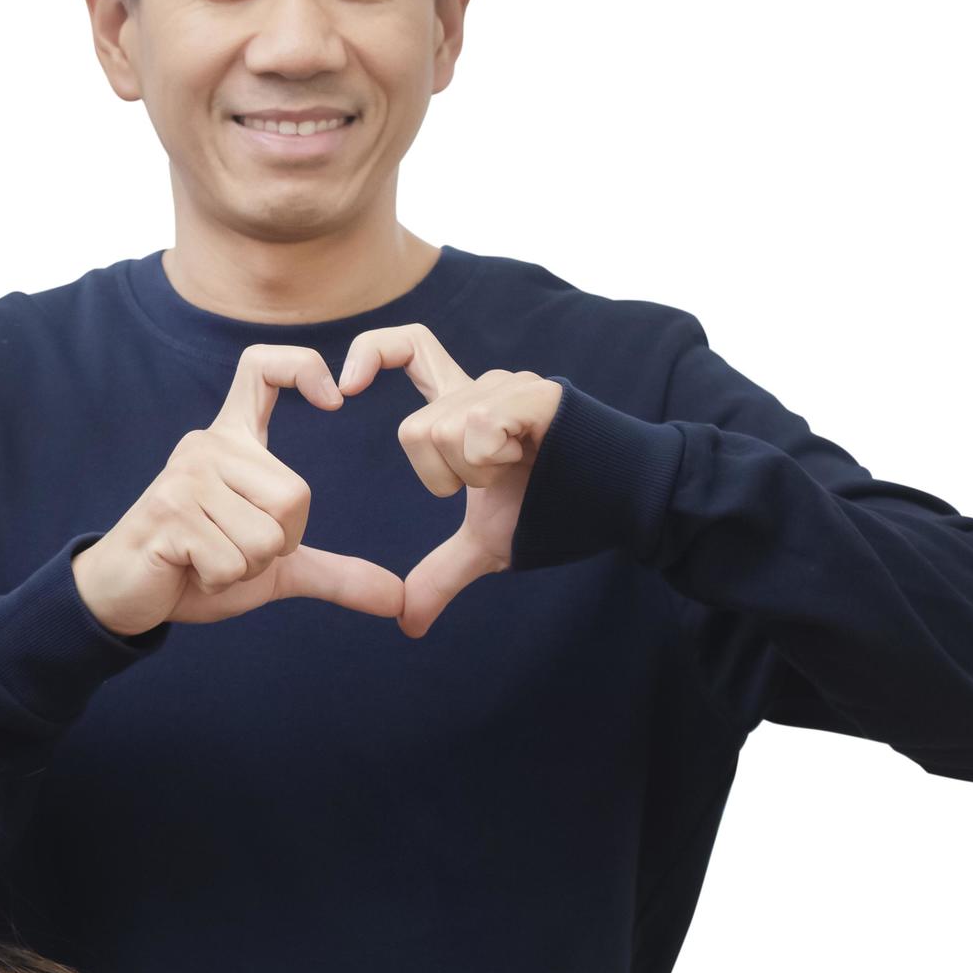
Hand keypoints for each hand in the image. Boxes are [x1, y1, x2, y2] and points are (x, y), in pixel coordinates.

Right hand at [71, 345, 406, 638]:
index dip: (304, 368)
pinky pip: (233, 560)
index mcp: (231, 441)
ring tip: (207, 558)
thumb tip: (397, 599)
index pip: (263, 368)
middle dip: (277, 545)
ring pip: (266, 536)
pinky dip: (219, 581)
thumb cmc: (195, 569)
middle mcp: (207, 446)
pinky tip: (190, 569)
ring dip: (245, 567)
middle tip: (231, 547)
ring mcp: (184, 477)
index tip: (335, 401)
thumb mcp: (272, 567)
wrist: (124, 596)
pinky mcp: (169, 514)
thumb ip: (333, 573)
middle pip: (295, 496)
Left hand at [337, 324, 563, 638]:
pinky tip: (529, 458)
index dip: (372, 352)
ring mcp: (510, 386)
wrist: (627, 505)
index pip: (411, 348)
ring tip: (520, 468)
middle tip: (497, 481)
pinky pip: (476, 429)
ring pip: (442, 432)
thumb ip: (442, 574)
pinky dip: (493, 461)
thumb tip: (408, 625)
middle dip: (445, 479)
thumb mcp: (488, 545)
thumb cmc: (560, 510)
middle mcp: (483, 384)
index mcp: (465, 407)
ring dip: (476, 472)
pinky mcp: (534, 394)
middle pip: (415, 431)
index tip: (345, 389)